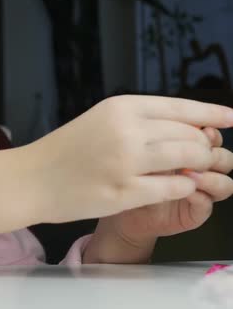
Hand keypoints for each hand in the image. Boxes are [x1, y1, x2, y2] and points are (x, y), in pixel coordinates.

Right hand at [29, 95, 232, 223]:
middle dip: (206, 145)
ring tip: (198, 171)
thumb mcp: (100, 121)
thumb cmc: (64, 151)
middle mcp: (126, 130)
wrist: (32, 179)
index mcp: (120, 108)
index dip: (212, 112)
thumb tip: (185, 126)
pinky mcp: (124, 192)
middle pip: (190, 134)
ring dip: (201, 166)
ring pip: (189, 159)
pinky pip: (173, 188)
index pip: (181, 107)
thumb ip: (139, 121)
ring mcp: (126, 162)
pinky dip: (184, 187)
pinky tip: (179, 186)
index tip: (230, 118)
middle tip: (208, 154)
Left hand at [84, 127, 232, 263]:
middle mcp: (197, 169)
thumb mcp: (137, 150)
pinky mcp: (192, 212)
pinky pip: (207, 205)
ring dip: (211, 177)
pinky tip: (186, 191)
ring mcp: (198, 192)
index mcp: (186, 147)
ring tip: (189, 173)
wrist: (116, 207)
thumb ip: (160, 137)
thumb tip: (182, 126)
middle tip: (197, 152)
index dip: (211, 133)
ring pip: (225, 183)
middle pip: (223, 157)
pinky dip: (199, 197)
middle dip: (212, 154)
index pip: (211, 136)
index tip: (205, 129)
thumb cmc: (122, 174)